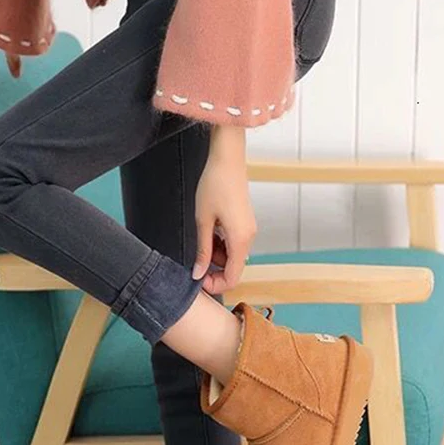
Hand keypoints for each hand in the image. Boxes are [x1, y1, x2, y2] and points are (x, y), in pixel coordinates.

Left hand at [193, 126, 255, 294]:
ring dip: (215, 256)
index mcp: (240, 240)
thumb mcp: (202, 221)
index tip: (198, 279)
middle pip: (233, 269)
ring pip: (232, 256)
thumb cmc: (214, 185)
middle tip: (195, 259)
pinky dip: (220, 245)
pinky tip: (208, 231)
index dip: (215, 285)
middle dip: (213, 269)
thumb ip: (202, 250)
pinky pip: (234, 244)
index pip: (233, 277)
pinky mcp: (245, 223)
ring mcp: (248, 230)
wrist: (227, 159)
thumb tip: (198, 273)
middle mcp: (249, 238)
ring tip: (200, 239)